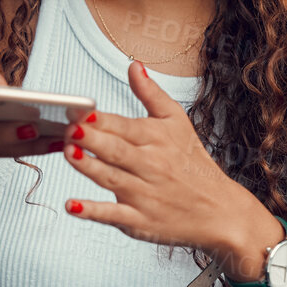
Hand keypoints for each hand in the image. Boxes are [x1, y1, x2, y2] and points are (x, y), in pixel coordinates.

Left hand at [58, 60, 266, 268]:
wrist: (220, 211)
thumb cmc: (194, 163)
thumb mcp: (178, 122)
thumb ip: (151, 94)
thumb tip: (133, 66)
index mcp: (156, 139)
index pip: (123, 126)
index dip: (99, 119)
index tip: (77, 109)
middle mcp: (150, 165)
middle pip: (115, 150)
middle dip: (90, 138)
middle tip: (67, 128)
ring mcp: (144, 194)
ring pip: (111, 178)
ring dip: (88, 166)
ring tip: (68, 152)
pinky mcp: (139, 220)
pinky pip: (113, 214)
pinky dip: (92, 211)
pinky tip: (71, 205)